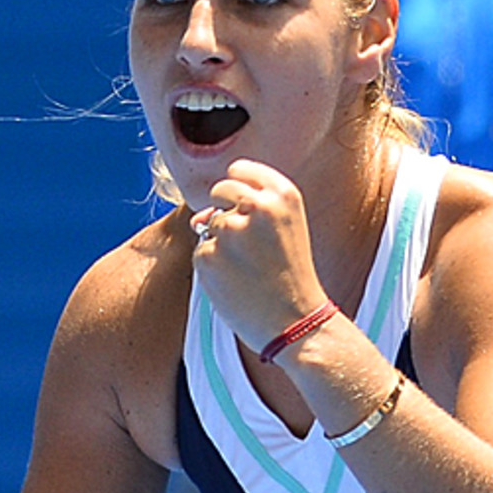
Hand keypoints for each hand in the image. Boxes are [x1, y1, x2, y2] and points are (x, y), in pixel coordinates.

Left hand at [191, 159, 329, 353]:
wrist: (295, 323)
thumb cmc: (290, 276)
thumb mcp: (283, 231)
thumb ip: (244, 212)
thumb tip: (197, 217)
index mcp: (283, 194)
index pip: (239, 170)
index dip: (238, 188)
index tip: (247, 209)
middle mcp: (257, 205)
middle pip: (219, 190)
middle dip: (224, 212)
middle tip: (249, 246)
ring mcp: (230, 230)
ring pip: (209, 224)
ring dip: (221, 244)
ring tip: (249, 270)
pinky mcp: (209, 255)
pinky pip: (201, 252)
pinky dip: (212, 268)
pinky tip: (236, 283)